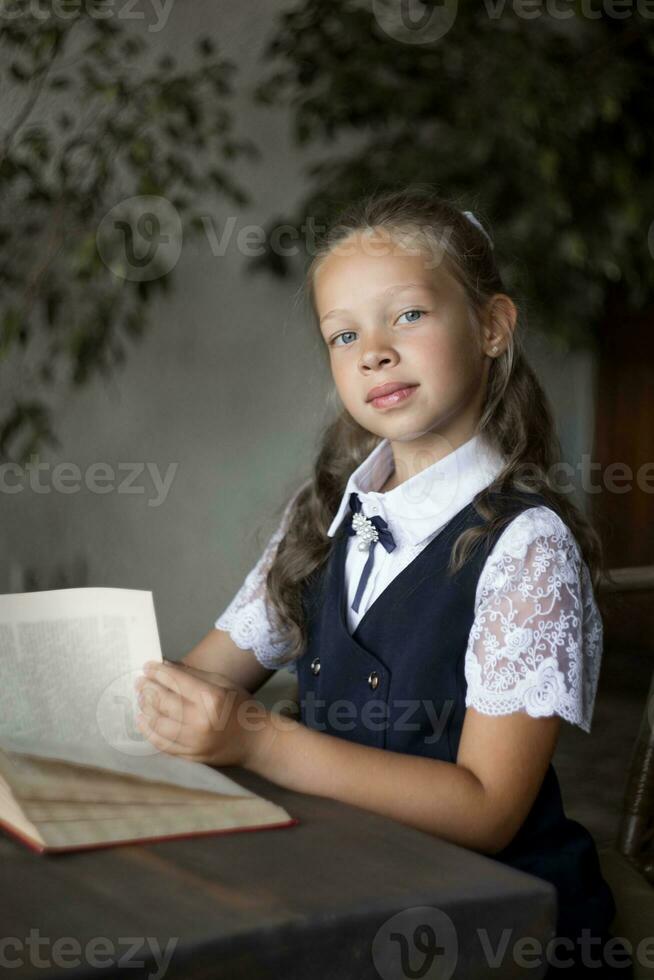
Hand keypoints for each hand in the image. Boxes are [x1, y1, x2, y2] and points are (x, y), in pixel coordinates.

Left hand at [134, 659, 271, 767]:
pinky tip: (143, 720)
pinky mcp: (190, 756)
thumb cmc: (240, 707)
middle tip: (139, 681)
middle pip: (163, 702)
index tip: (147, 666)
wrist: (255, 741)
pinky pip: (162, 743)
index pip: (176, 681)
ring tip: (140, 698)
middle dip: (147, 688)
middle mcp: (200, 721)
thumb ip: (193, 675)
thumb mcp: (223, 683)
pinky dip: (149, 731)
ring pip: (158, 723)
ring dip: (145, 708)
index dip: (158, 672)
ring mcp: (194, 741)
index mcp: (211, 698)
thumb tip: (166, 666)